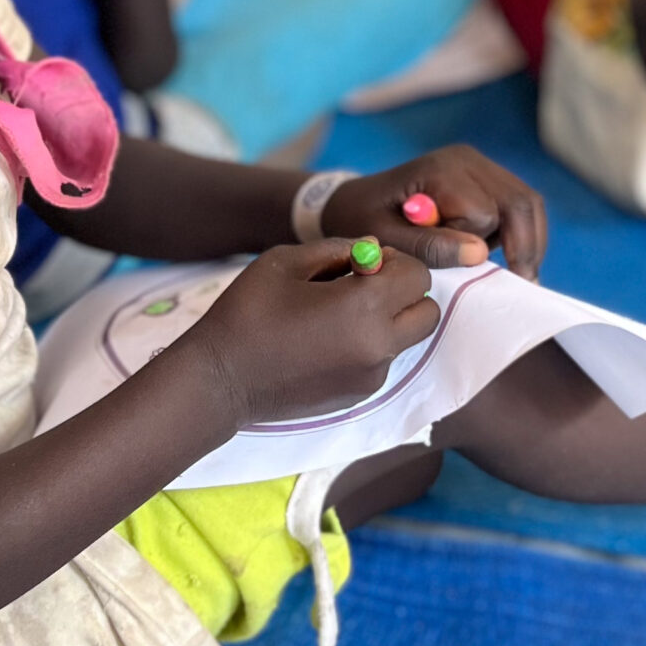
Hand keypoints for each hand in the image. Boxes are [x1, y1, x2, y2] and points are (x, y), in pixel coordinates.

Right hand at [182, 239, 440, 425]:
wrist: (219, 381)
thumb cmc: (247, 312)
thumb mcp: (287, 261)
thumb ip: (339, 248)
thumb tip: (373, 248)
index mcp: (364, 306)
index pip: (418, 275)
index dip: (395, 263)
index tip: (364, 264)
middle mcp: (378, 345)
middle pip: (427, 312)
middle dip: (404, 294)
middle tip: (365, 288)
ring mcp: (372, 376)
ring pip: (407, 339)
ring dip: (390, 321)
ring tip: (340, 315)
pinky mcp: (359, 396)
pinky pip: (383, 362)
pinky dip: (369, 346)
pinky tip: (327, 341)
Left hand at [321, 145, 548, 281]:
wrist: (353, 202)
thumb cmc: (362, 221)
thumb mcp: (385, 240)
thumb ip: (430, 247)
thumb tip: (479, 253)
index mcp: (441, 170)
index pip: (484, 212)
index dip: (474, 244)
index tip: (453, 265)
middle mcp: (466, 160)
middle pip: (521, 201)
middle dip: (525, 247)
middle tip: (523, 285)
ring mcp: (479, 166)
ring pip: (528, 204)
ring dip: (528, 242)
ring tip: (518, 275)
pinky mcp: (486, 179)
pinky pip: (520, 206)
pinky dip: (521, 235)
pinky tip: (507, 256)